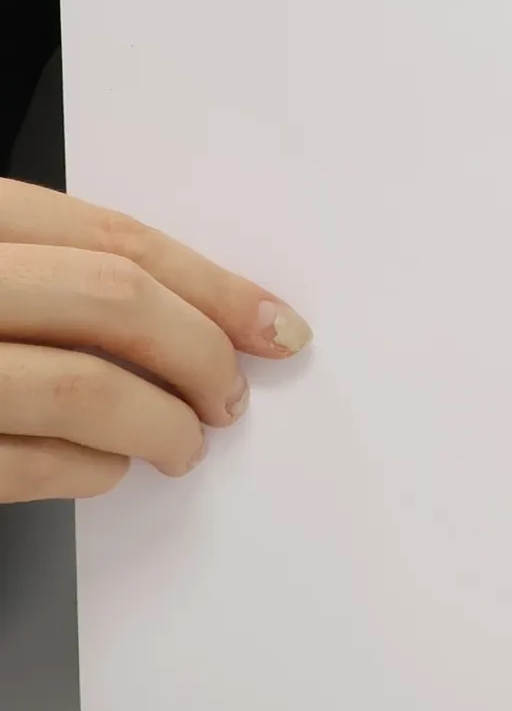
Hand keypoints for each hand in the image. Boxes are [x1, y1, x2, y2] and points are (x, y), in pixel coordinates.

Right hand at [0, 180, 310, 502]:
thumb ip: (67, 276)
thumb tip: (199, 317)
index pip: (116, 239)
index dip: (215, 287)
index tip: (277, 325)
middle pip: (115, 300)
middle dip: (200, 353)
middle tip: (230, 396)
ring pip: (87, 388)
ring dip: (163, 425)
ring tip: (182, 445)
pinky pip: (34, 463)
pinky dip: (91, 471)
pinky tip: (107, 468)